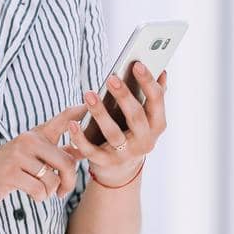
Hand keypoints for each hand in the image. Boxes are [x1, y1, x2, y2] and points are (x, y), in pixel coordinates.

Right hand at [0, 103, 88, 204]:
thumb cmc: (10, 168)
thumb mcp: (32, 156)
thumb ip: (57, 153)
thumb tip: (84, 150)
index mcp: (36, 135)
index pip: (61, 120)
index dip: (77, 112)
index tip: (89, 103)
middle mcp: (28, 140)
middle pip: (66, 162)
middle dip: (69, 182)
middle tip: (63, 192)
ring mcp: (18, 156)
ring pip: (52, 179)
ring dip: (50, 192)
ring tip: (43, 192)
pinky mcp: (10, 173)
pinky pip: (39, 189)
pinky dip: (40, 197)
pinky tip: (34, 195)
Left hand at [68, 63, 168, 184]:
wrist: (121, 170)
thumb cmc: (132, 132)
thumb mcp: (146, 117)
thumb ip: (152, 96)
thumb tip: (161, 71)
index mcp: (157, 125)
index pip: (157, 101)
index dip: (148, 83)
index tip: (137, 64)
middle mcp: (145, 141)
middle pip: (136, 117)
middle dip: (124, 96)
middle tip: (111, 77)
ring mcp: (125, 154)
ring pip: (113, 133)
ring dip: (100, 113)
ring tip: (88, 93)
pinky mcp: (105, 163)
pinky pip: (91, 150)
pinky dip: (80, 137)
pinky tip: (72, 123)